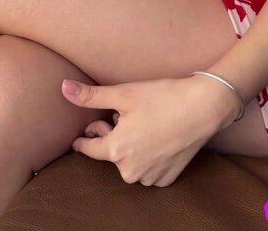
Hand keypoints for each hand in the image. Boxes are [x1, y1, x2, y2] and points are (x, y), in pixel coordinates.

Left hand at [62, 74, 235, 186]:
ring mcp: (150, 177)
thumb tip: (63, 89)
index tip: (81, 136)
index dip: (85, 138)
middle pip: (112, 153)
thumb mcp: (124, 93)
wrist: (203, 107)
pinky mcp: (167, 178)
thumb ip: (91, 96)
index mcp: (116, 151)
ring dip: (131, 146)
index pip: (90, 148)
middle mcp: (130, 171)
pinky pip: (148, 169)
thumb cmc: (163, 97)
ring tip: (143, 123)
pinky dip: (148, 155)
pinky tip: (157, 137)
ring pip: (130, 162)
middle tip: (122, 115)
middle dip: (113, 135)